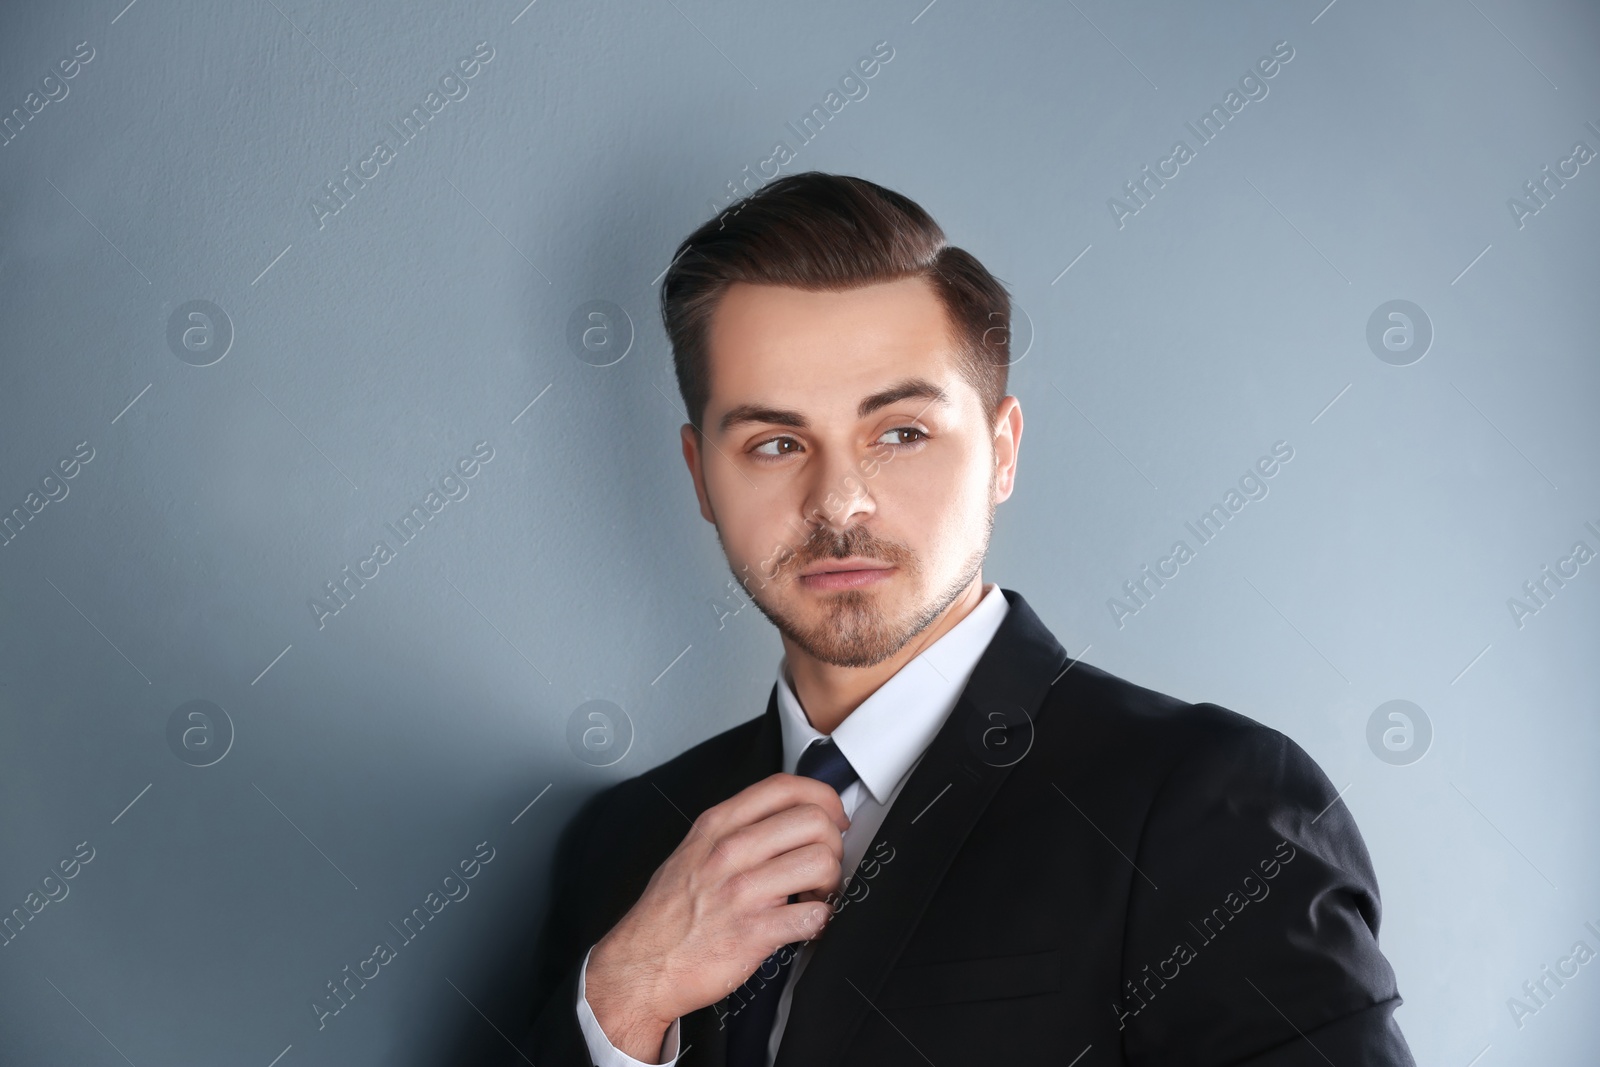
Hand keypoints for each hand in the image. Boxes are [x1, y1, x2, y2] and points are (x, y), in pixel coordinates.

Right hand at [585, 773, 849, 1060]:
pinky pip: (814, 916)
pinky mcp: (754, 932)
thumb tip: (787, 819)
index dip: (823, 797)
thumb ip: (735, 829)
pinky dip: (822, 921)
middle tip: (825, 862)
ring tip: (817, 894)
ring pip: (821, 863)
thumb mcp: (692, 850)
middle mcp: (731, 852)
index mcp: (718, 826)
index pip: (785, 787)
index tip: (832, 816)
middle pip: (814, 821)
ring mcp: (743, 892)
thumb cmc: (668, 914)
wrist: (642, 966)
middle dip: (833, 843)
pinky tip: (810, 923)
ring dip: (832, 882)